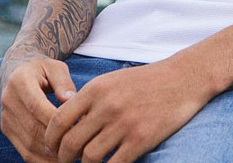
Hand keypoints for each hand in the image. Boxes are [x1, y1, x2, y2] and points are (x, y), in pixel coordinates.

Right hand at [0, 53, 77, 162]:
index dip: (56, 121)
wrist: (16, 70)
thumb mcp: (55, 66)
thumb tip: (71, 100)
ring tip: (71, 157)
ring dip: (50, 156)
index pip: (37, 106)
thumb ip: (63, 82)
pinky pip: (24, 151)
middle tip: (79, 148)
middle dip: (57, 142)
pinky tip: (58, 161)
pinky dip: (42, 160)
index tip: (78, 127)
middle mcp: (9, 101)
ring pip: (28, 145)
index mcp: (20, 81)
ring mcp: (6, 118)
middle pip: (33, 129)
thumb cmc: (42, 68)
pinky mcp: (6, 130)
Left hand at [44, 57, 213, 162]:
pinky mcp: (140, 139)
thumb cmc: (146, 80)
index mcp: (97, 89)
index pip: (59, 119)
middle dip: (65, 157)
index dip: (51, 138)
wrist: (182, 78)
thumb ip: (90, 98)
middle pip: (71, 143)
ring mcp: (124, 123)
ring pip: (89, 157)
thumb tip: (65, 120)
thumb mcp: (113, 80)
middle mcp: (107, 106)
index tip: (51, 147)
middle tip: (67, 161)